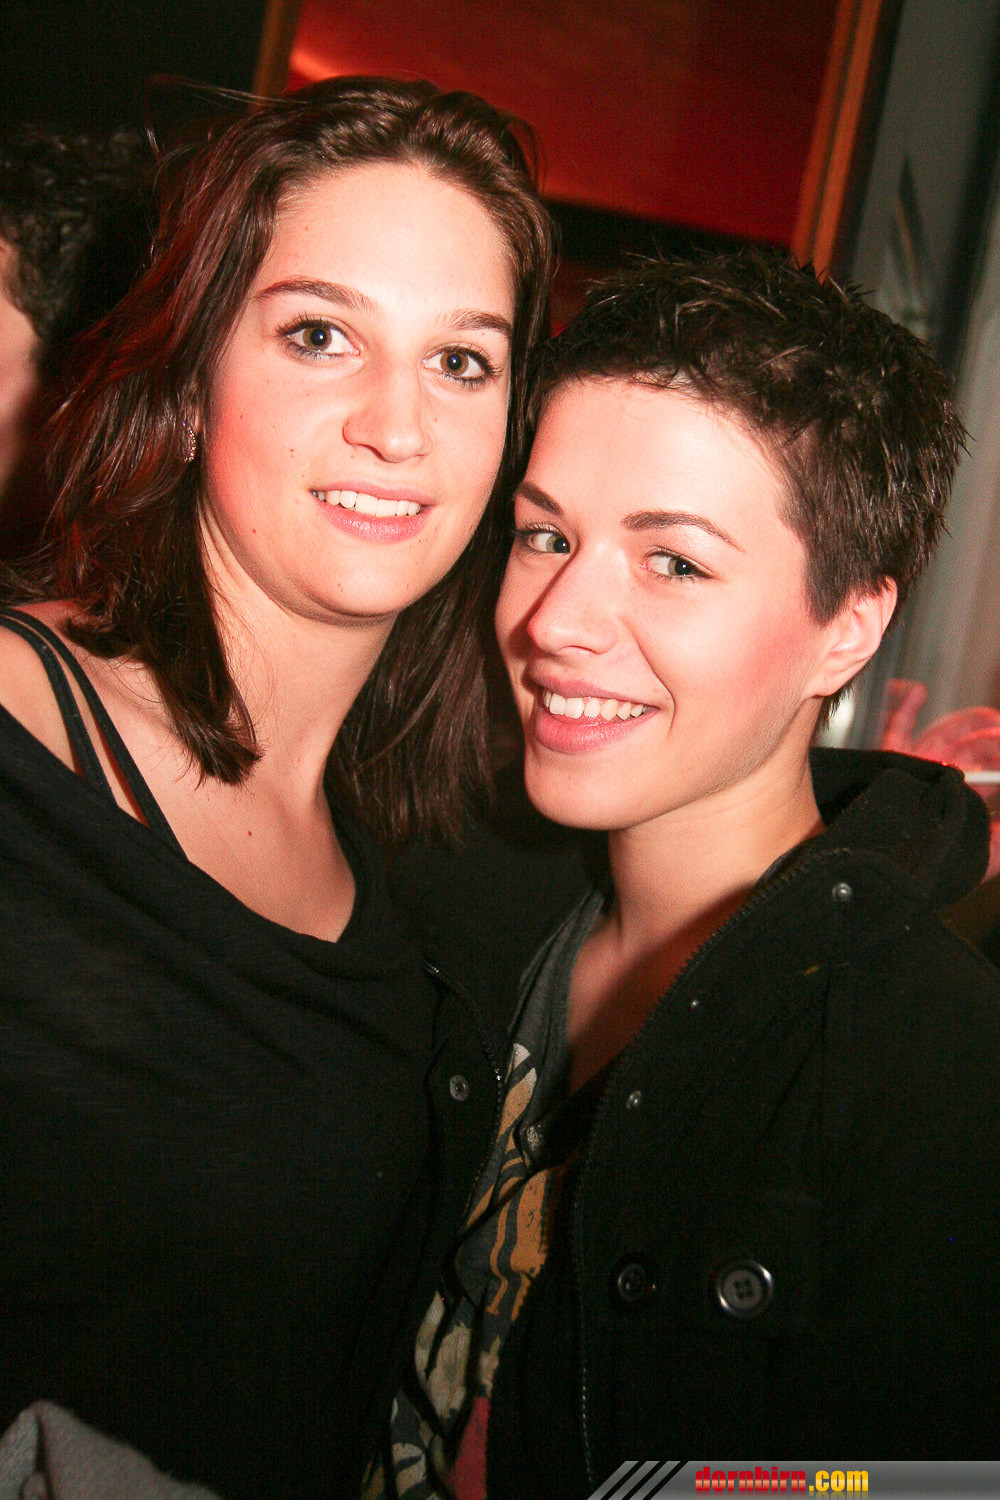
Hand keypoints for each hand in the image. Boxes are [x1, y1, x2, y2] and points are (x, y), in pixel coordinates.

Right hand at [880, 680, 999, 880]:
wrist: (891, 864)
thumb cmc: (932, 863)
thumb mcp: (980, 854)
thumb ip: (999, 840)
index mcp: (965, 794)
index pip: (992, 766)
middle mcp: (943, 775)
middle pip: (974, 745)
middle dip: (993, 741)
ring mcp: (918, 763)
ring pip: (946, 731)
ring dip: (970, 722)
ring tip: (990, 724)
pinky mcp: (893, 758)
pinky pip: (897, 726)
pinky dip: (905, 705)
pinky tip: (918, 692)